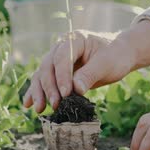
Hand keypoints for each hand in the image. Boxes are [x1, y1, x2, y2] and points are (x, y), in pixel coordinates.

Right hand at [23, 20, 149, 112]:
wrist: (121, 54)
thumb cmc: (116, 55)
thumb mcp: (107, 64)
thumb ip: (90, 74)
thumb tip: (75, 90)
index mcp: (75, 40)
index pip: (62, 57)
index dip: (62, 76)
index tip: (65, 94)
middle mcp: (62, 47)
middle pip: (48, 66)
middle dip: (49, 87)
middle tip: (55, 105)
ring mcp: (58, 59)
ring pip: (42, 74)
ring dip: (39, 92)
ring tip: (40, 109)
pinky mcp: (58, 71)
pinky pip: (43, 81)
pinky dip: (36, 92)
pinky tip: (29, 104)